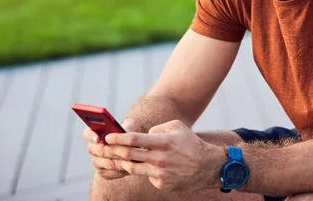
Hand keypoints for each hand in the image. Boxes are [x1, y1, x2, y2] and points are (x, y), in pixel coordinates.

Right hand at [84, 118, 138, 179]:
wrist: (134, 150)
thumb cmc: (131, 135)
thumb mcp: (131, 128)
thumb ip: (126, 128)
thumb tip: (124, 131)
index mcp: (96, 133)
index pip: (87, 133)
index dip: (91, 136)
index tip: (98, 138)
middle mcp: (93, 147)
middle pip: (96, 150)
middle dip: (110, 150)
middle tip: (124, 151)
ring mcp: (96, 161)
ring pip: (103, 162)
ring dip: (117, 161)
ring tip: (129, 159)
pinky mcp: (102, 172)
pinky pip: (107, 173)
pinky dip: (118, 171)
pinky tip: (128, 167)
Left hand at [102, 120, 225, 191]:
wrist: (207, 167)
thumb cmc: (191, 143)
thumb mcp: (177, 127)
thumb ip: (157, 128)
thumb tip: (143, 136)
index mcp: (163, 142)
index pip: (134, 139)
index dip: (118, 138)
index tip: (108, 136)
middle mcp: (160, 159)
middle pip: (129, 155)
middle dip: (114, 150)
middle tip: (105, 147)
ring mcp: (160, 173)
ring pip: (133, 168)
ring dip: (123, 162)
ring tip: (119, 157)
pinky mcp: (161, 184)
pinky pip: (147, 176)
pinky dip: (145, 170)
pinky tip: (149, 166)